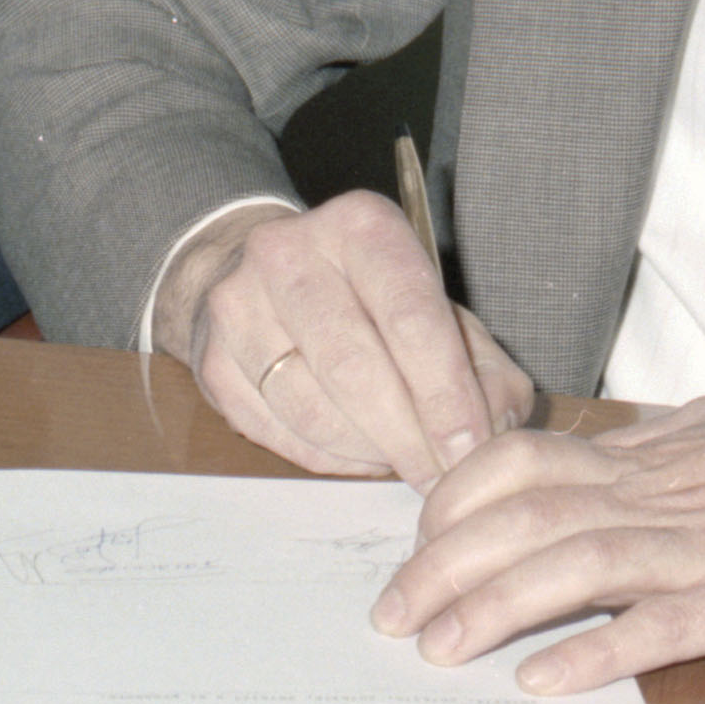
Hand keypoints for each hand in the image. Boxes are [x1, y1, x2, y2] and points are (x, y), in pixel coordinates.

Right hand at [155, 195, 534, 477]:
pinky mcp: (211, 360)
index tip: (470, 448)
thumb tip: (493, 428)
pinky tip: (360, 453)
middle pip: (354, 367)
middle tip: (442, 477)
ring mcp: (238, 306)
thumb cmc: (367, 296)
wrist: (254, 273)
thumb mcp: (435, 303)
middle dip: (409, 436)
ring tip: (403, 462)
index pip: (409, 314)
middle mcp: (289, 253)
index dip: (445, 391)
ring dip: (370, 452)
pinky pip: (279, 433)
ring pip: (313, 409)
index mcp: (360, 226)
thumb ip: (480, 363)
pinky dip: (330, 458)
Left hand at [371, 373, 704, 692]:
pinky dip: (598, 652)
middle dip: (443, 566)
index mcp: (646, 456)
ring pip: (574, 567)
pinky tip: (547, 680)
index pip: (517, 462)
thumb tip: (591, 462)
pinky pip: (662, 626)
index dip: (454, 502)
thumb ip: (649, 453)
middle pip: (522, 518)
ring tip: (439, 651)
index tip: (418, 544)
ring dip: (494, 609)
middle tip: (392, 617)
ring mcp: (704, 548)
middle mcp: (658, 495)